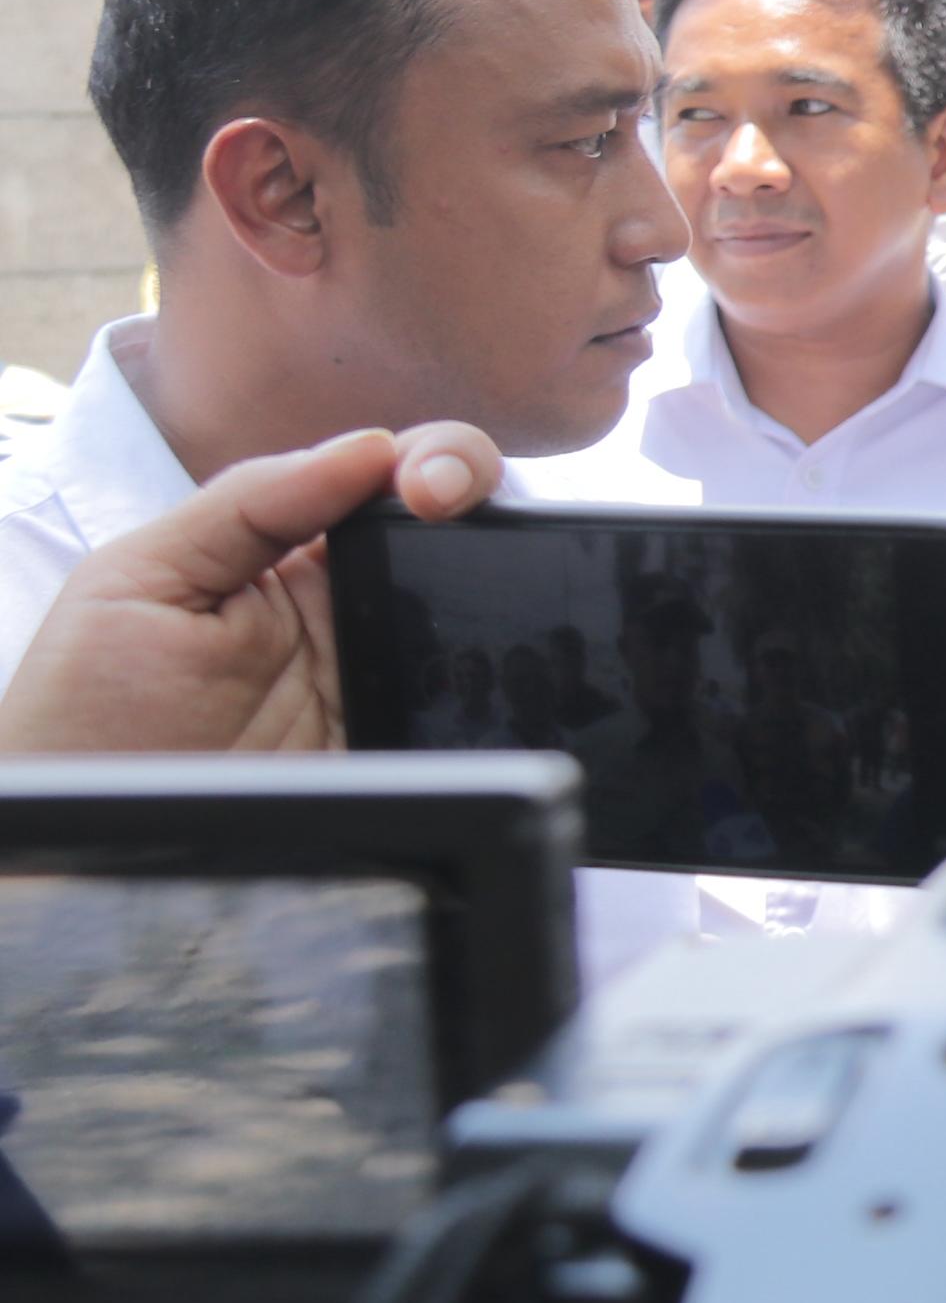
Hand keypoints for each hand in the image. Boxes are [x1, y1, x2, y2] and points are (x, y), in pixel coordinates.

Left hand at [0, 424, 502, 754]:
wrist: (80, 854)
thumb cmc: (85, 716)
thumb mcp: (139, 580)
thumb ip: (245, 504)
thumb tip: (370, 447)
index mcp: (287, 555)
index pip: (384, 477)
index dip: (425, 458)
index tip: (421, 482)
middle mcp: (352, 611)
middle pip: (454, 524)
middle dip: (474, 486)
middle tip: (450, 503)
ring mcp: (388, 682)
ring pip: (484, 607)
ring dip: (503, 570)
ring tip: (488, 569)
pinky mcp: (411, 753)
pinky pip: (479, 707)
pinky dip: (507, 679)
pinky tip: (497, 654)